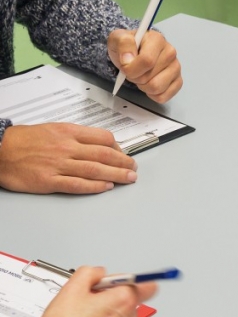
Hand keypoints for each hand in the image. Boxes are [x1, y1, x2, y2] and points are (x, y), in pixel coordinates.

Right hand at [0, 123, 137, 193]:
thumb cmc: (24, 140)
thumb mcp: (53, 129)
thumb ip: (76, 136)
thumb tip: (99, 144)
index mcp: (68, 132)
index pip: (102, 137)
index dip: (118, 147)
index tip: (124, 153)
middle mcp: (66, 147)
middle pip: (104, 154)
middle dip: (123, 162)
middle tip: (134, 168)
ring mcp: (59, 165)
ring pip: (95, 169)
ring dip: (116, 175)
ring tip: (129, 178)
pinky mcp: (49, 181)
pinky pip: (78, 184)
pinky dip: (94, 186)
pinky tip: (106, 187)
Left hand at [108, 29, 182, 102]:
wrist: (133, 54)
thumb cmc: (127, 48)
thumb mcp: (118, 39)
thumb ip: (123, 44)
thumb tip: (128, 59)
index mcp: (157, 40)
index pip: (147, 61)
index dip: (132, 69)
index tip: (125, 66)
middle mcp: (170, 53)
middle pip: (150, 78)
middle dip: (136, 78)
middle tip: (133, 71)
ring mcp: (175, 68)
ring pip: (157, 88)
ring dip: (143, 87)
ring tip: (141, 77)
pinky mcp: (178, 81)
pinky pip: (163, 96)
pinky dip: (152, 95)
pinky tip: (149, 84)